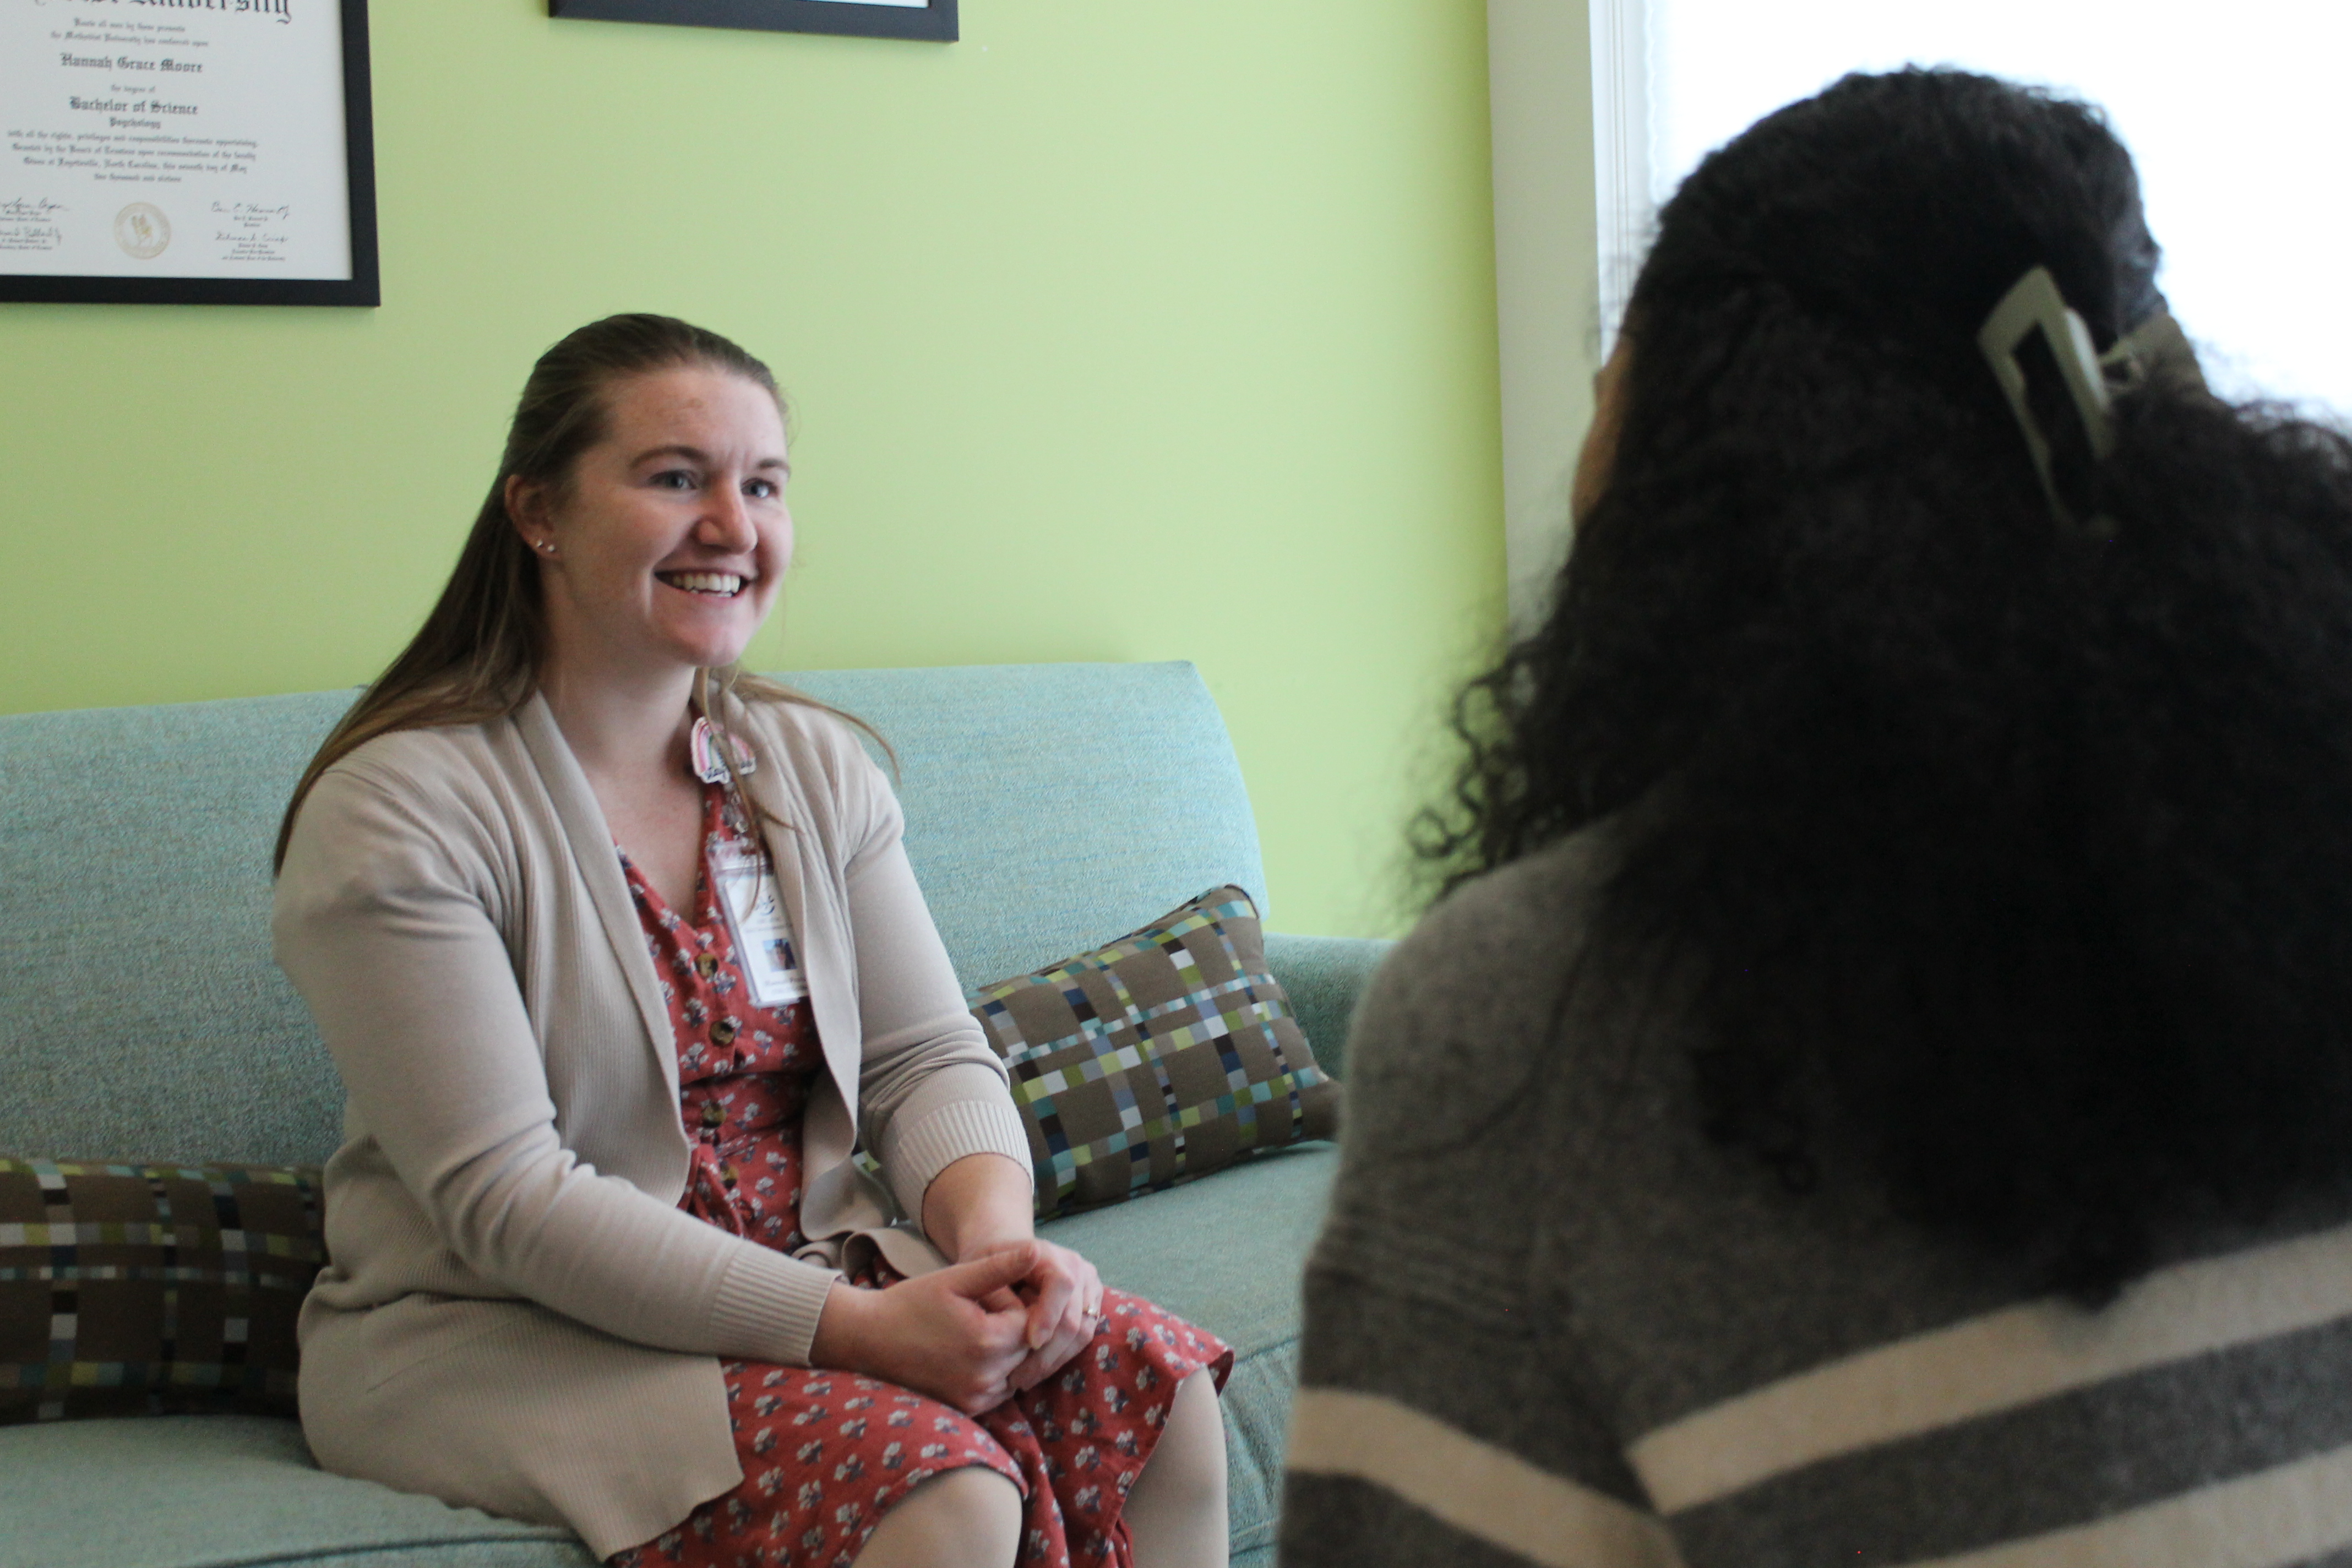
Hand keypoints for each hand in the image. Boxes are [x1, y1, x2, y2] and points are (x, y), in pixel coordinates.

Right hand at [808, 1246, 1037, 1413]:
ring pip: (1016, 1371)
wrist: (868, 1339)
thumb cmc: (911, 1303)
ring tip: (971, 1331)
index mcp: (987, 1341)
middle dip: (1010, 1327)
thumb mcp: (955, 1278)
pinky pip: (1000, 1390)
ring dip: (1005, 1351)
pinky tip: (968, 1353)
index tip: (982, 1295)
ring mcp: (976, 1398)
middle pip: (1026, 1348)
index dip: (1009, 1303)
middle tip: (976, 1312)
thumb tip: (1036, 1251)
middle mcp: (986, 1377)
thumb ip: (1000, 1267)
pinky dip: (995, 1372)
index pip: (1028, 1320)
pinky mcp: (967, 1410)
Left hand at [963, 1235, 1104, 1392]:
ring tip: (1024, 1380)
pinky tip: (1036, 1371)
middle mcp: (1077, 1268)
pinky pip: (1083, 1337)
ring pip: (1082, 1332)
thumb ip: (996, 1290)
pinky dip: (1060, 1358)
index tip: (1030, 1343)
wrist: (1005, 1250)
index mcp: (1050, 1254)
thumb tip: (1013, 1323)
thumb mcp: (979, 1268)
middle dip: (1047, 1353)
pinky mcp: (1090, 1305)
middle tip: (1017, 1379)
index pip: (1061, 1284)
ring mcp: (1087, 1287)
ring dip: (1054, 1361)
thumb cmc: (986, 1261)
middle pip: (1075, 1316)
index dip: (1049, 1315)